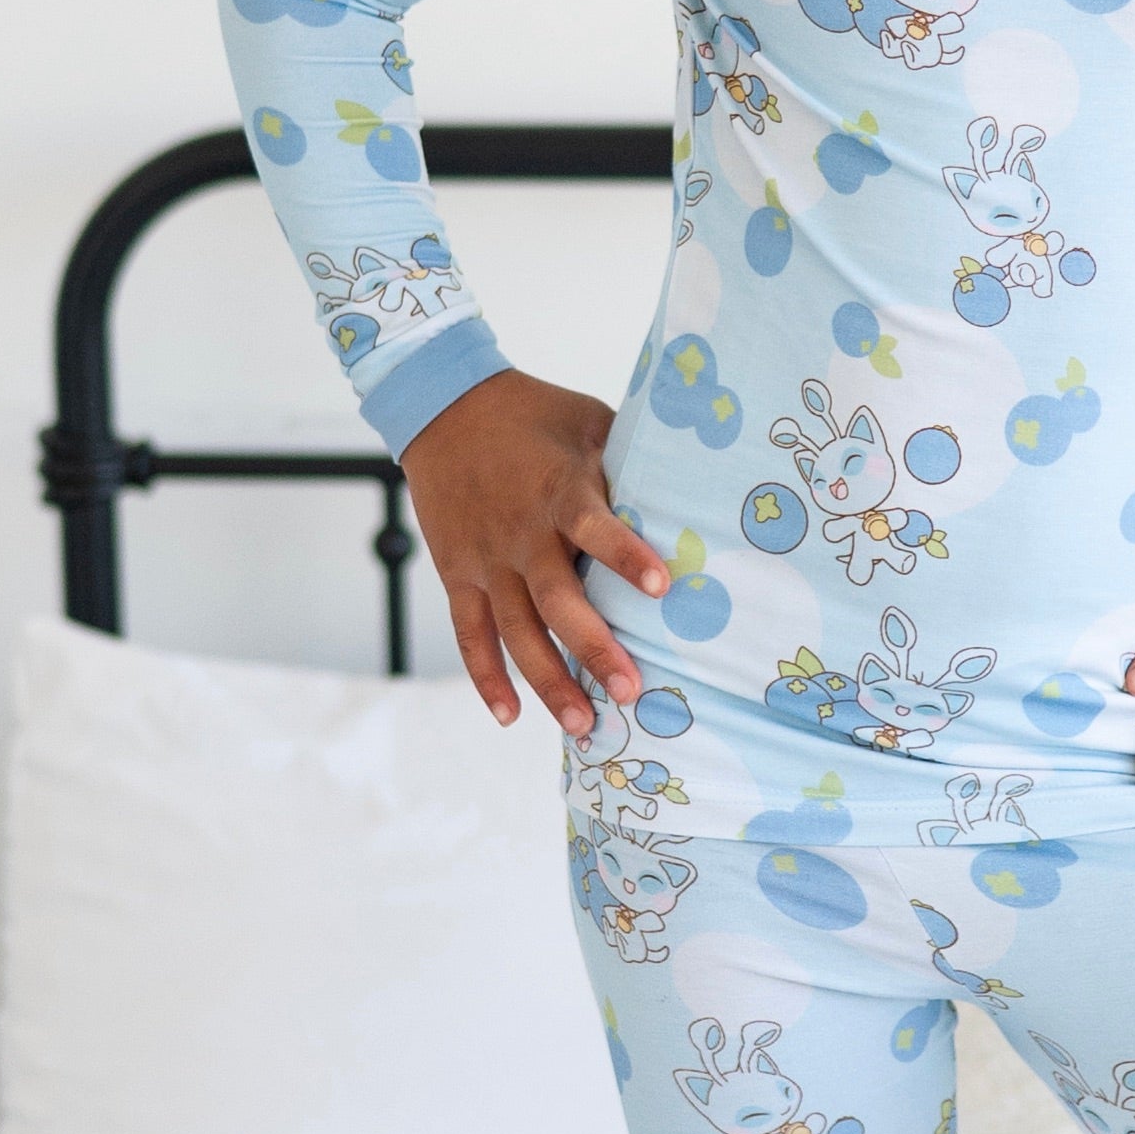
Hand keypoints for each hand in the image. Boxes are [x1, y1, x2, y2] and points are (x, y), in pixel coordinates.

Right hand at [399, 371, 674, 738]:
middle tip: (630, 691)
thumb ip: (628, 463)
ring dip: (547, 681)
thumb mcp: (589, 423)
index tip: (661, 588)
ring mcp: (485, 560)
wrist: (443, 408)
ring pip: (515, 631)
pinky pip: (470, 634)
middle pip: (556, 600)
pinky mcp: (458, 574)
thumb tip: (691, 492)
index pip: (594, 526)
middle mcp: (520, 533)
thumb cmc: (535, 416)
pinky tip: (511, 716)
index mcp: (559, 491)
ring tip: (582, 725)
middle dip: (594, 648)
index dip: (626, 556)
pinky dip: (486, 677)